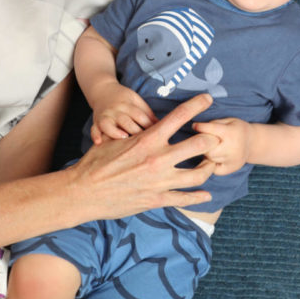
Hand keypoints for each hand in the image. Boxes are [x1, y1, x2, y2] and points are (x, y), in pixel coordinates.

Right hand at [66, 94, 219, 219]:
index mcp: (148, 139)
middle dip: (210, 140)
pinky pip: (185, 198)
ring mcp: (159, 181)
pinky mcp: (156, 200)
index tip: (208, 99)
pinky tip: (207, 194)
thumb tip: (141, 123)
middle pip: (198, 144)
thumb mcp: (115, 138)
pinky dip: (198, 197)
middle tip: (215, 139)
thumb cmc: (96, 162)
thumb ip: (133, 131)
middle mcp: (158, 159)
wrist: (84, 191)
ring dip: (208, 168)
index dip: (197, 105)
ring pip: (198, 174)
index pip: (179, 116)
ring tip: (212, 165)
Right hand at [90, 83, 157, 144]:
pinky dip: (95, 135)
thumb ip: (147, 113)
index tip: (157, 136)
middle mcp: (116, 110)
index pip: (140, 116)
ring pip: (108, 125)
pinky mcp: (96, 121)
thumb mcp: (137, 101)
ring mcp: (105, 116)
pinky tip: (99, 143)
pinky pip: (93, 129)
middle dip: (135, 132)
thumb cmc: (124, 98)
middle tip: (144, 145)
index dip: (148, 126)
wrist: (103, 90)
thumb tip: (161, 126)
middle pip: (126, 121)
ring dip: (115, 132)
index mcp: (128, 105)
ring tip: (123, 138)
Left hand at [192, 117, 250, 175]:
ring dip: (206, 153)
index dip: (200, 127)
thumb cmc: (236, 128)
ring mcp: (232, 161)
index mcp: (231, 133)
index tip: (194, 125)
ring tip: (211, 147)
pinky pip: (213, 169)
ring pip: (209, 158)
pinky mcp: (230, 169)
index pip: (211, 130)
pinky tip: (214, 156)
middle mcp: (232, 148)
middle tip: (203, 139)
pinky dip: (210, 163)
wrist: (252, 143)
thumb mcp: (228, 120)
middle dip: (203, 143)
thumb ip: (214, 123)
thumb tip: (197, 128)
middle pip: (208, 148)